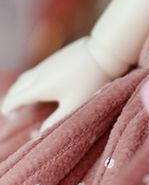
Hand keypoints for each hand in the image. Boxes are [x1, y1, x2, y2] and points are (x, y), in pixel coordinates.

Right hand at [0, 38, 115, 133]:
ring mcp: (47, 63)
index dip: (10, 107)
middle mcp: (39, 74)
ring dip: (20, 88)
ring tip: (21, 97)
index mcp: (39, 87)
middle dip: (12, 98)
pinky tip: (39, 83)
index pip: (17, 98)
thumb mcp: (73, 105)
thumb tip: (38, 133)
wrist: (103, 51)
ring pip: (26, 77)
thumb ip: (55, 121)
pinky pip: (35, 70)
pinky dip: (29, 79)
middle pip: (18, 87)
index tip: (7, 115)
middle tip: (10, 110)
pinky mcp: (56, 57)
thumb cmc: (90, 81)